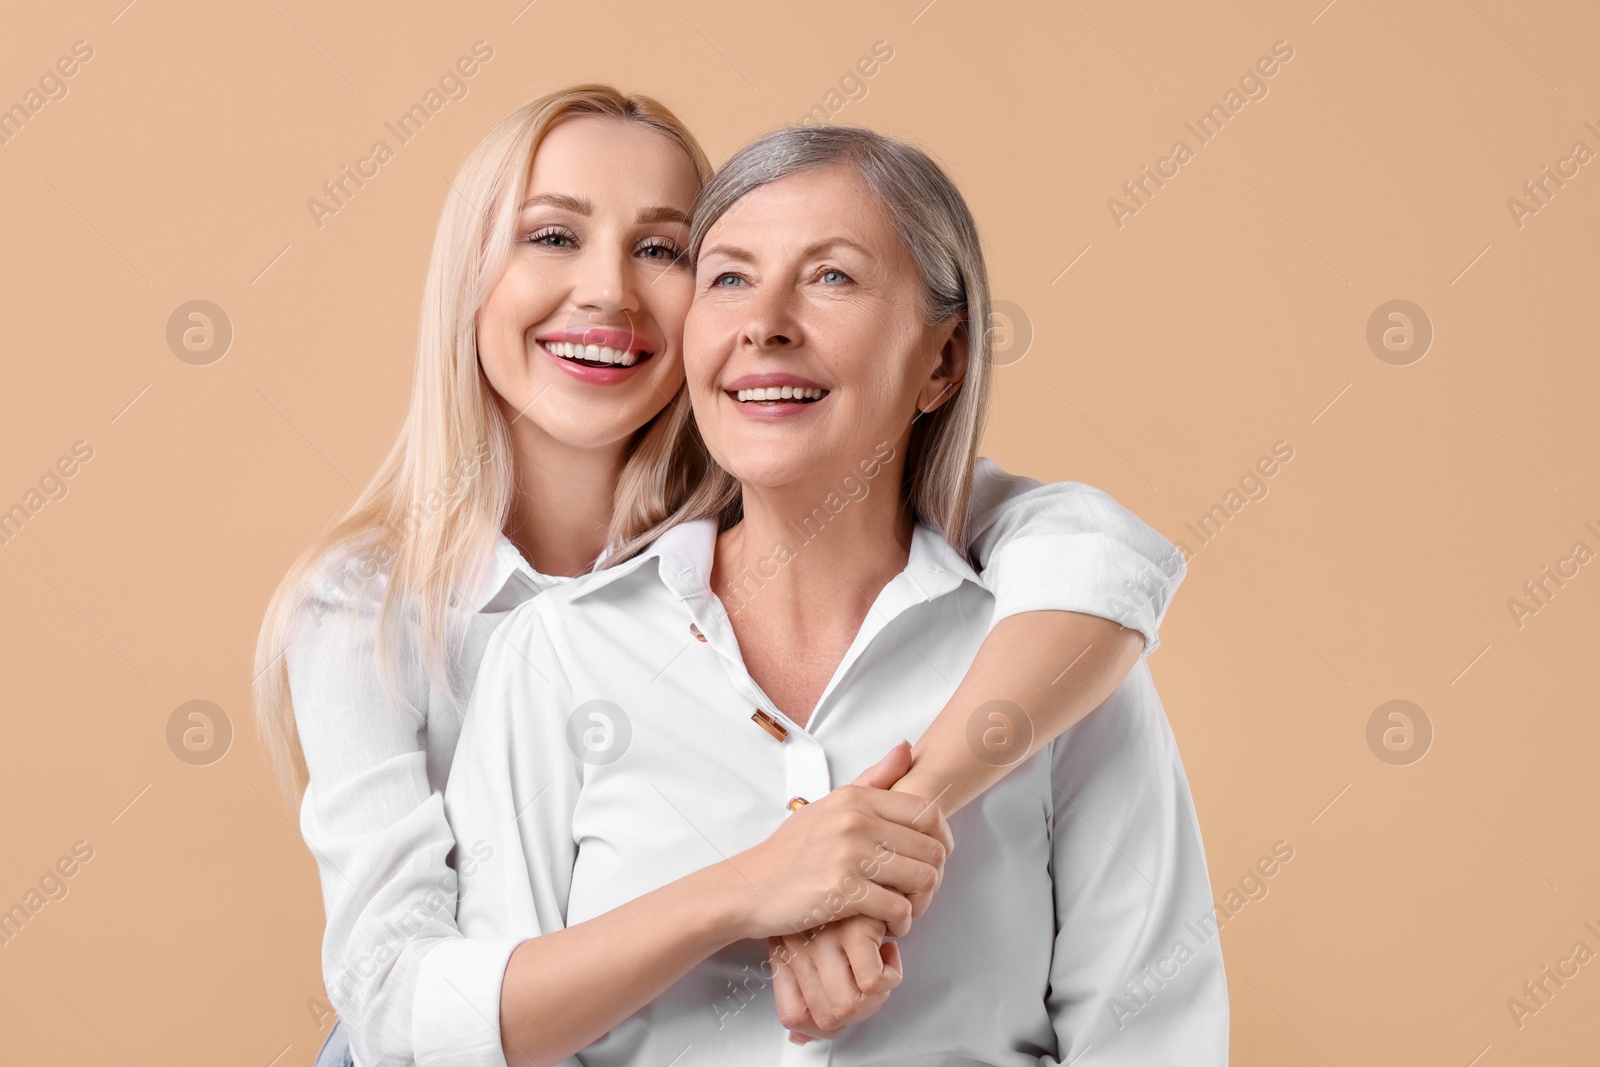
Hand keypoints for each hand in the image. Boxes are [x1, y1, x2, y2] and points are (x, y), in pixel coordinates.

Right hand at [723, 742, 952, 939]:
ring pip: (922, 879)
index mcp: (856, 798)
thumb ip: (873, 779)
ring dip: (921, 903)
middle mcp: (856, 821)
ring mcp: (850, 855)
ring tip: (904, 909)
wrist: (749, 886)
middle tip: (918, 893)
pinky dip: (900, 922)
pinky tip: (886, 925)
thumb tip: (907, 748)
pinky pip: (898, 908)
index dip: (942, 840)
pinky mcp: (843, 890)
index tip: (933, 860)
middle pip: (931, 849)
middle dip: (934, 877)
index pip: (928, 812)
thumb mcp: (830, 805)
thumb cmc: (792, 850)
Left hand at [771, 915, 901, 1041]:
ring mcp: (825, 939)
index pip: (793, 1016)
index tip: (837, 1012)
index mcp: (786, 951)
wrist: (853, 850)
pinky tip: (887, 953)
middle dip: (857, 1013)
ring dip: (875, 999)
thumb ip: (800, 991)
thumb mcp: (804, 942)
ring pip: (849, 1008)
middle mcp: (800, 947)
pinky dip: (891, 974)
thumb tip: (801, 1037)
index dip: (820, 1027)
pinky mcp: (855, 929)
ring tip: (878, 972)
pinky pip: (873, 983)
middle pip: (825, 1020)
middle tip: (865, 989)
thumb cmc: (830, 902)